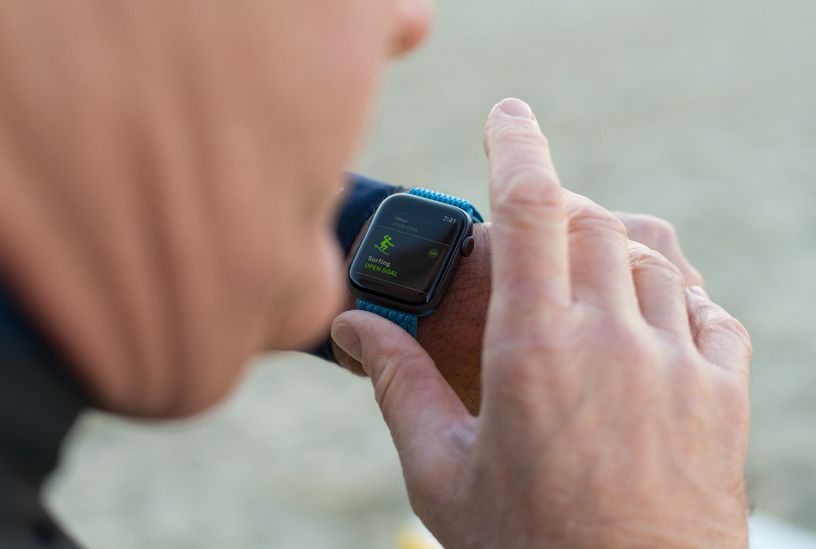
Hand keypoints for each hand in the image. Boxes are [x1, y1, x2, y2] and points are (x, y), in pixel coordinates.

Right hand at [331, 99, 751, 546]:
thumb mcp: (440, 473)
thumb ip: (396, 385)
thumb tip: (352, 326)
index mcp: (531, 350)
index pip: (527, 206)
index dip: (516, 144)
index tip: (506, 115)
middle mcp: (610, 339)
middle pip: (591, 219)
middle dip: (556, 207)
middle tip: (525, 240)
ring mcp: (676, 363)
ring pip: (652, 255)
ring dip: (612, 245)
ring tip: (580, 278)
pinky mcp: (723, 394)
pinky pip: (707, 308)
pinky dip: (673, 293)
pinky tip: (645, 320)